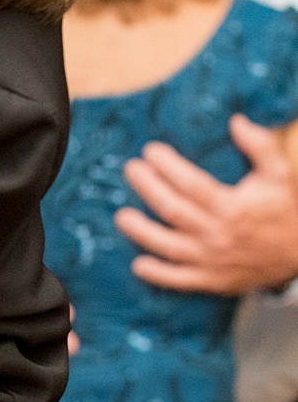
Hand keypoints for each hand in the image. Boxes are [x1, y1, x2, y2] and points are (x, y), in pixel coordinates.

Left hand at [116, 116, 297, 293]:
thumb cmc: (284, 210)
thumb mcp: (279, 174)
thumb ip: (259, 146)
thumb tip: (236, 121)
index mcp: (232, 207)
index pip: (191, 184)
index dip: (167, 166)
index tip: (150, 150)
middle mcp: (218, 234)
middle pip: (172, 211)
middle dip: (148, 188)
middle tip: (131, 170)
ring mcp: (212, 261)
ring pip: (168, 246)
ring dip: (141, 232)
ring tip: (121, 216)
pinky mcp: (211, 280)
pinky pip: (178, 280)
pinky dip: (158, 274)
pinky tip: (138, 264)